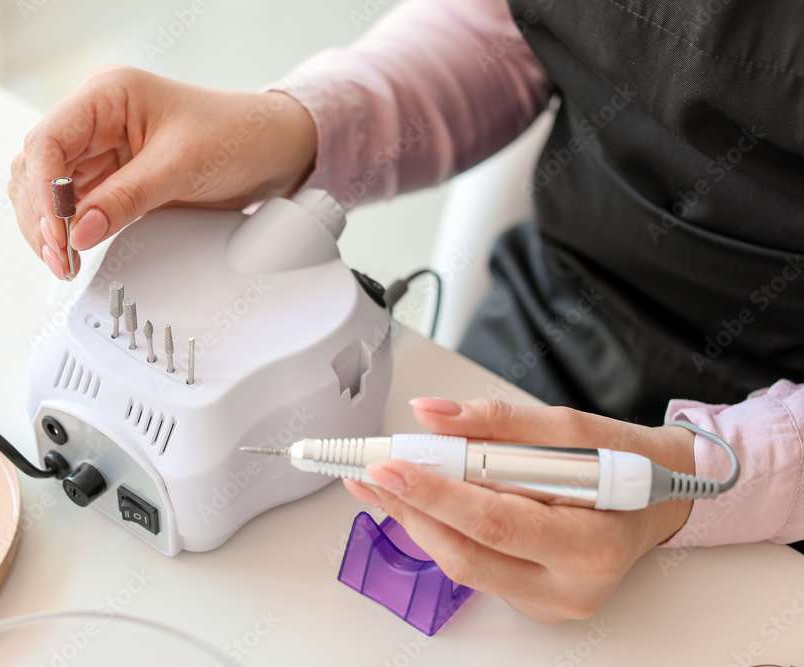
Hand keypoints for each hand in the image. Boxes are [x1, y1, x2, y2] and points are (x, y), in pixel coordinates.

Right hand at [9, 65, 316, 278]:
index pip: (48, 141)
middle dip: (42, 216)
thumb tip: (80, 233)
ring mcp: (101, 148)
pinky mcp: (112, 176)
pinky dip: (70, 229)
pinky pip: (74, 204)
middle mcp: (96, 118)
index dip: (43, 191)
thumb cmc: (235, 136)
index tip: (59, 234)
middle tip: (61, 258)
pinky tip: (76, 250)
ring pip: (47, 189)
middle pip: (37, 168)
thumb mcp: (180, 167)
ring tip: (65, 261)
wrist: (270, 149)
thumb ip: (126, 199)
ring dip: (49, 227)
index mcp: (106, 95)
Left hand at [343, 397, 694, 621]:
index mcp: (593, 544)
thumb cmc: (632, 463)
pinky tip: (422, 504)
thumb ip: (501, 421)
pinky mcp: (537, 601)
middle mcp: (572, 586)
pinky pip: (476, 569)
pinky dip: (443, 533)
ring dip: (418, 520)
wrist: (668, 497)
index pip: (496, 521)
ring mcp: (552, 601)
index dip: (436, 493)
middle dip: (410, 508)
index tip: (390, 464)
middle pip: (468, 553)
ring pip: (463, 566)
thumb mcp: (576, 427)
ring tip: (385, 482)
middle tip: (370, 471)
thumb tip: (433, 414)